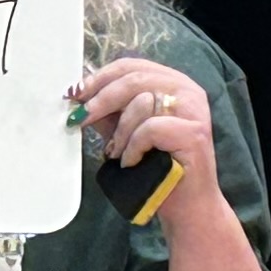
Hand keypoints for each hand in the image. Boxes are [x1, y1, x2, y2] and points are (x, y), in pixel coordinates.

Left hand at [72, 57, 228, 246]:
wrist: (184, 205)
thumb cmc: (154, 167)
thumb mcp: (125, 131)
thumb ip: (108, 111)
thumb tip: (77, 94)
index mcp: (172, 83)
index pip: (132, 66)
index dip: (100, 77)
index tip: (76, 93)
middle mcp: (187, 90)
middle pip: (134, 79)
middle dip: (100, 100)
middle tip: (80, 118)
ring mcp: (194, 111)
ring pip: (141, 103)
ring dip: (120, 133)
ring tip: (117, 153)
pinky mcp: (193, 133)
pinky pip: (150, 129)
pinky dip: (133, 147)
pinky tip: (131, 162)